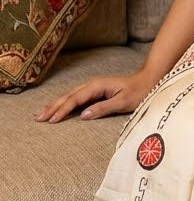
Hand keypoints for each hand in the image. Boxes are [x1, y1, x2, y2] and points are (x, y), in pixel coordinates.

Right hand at [34, 67, 156, 122]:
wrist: (148, 80)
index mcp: (97, 86)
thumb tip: (84, 116)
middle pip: (68, 96)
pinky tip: (57, 107)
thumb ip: (103, 108)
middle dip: (52, 107)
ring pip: (69, 96)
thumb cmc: (138, 92)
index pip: (75, 100)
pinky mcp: (95, 91)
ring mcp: (93, 87)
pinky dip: (64, 103)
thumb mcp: (123, 103)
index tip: (51, 120)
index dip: (62, 110)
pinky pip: (75, 97)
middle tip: (38, 118)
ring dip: (55, 104)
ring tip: (41, 113)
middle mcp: (92, 84)